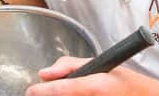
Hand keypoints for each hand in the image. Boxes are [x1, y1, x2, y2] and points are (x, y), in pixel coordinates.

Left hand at [25, 57, 158, 95]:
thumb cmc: (127, 83)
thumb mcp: (100, 65)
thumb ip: (70, 65)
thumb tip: (45, 73)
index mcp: (95, 86)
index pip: (60, 90)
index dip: (40, 91)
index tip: (31, 90)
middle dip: (49, 95)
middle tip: (44, 91)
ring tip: (60, 93)